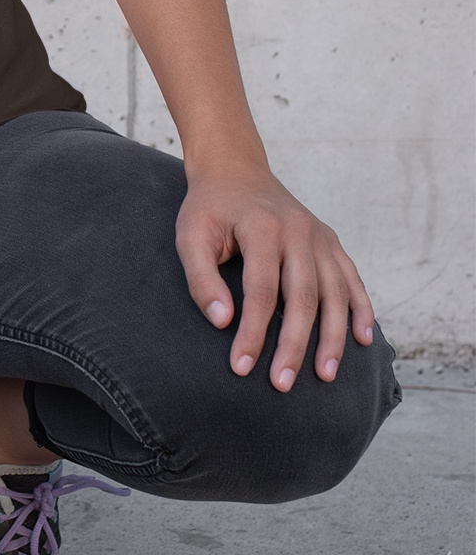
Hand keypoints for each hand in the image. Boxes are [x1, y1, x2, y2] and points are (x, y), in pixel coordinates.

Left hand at [175, 166, 374, 390]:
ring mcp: (319, 236)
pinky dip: (361, 309)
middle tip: (282, 384)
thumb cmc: (209, 208)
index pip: (261, 291)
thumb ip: (201, 277)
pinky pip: (352, 279)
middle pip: (303, 297)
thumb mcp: (190, 235)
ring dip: (333, 337)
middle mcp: (298, 231)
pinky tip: (363, 340)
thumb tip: (222, 322)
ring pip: (334, 293)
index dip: (252, 332)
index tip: (241, 367)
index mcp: (262, 228)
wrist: (236, 170)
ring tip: (325, 375)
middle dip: (294, 345)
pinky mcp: (331, 241)